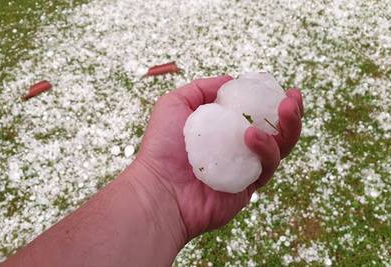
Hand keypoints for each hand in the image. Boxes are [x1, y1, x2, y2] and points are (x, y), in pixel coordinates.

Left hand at [134, 76, 302, 240]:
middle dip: (290, 114)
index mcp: (224, 129)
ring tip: (284, 109)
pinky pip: (267, 167)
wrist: (159, 188)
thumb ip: (203, 89)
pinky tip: (251, 135)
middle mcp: (237, 148)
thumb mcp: (175, 104)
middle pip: (275, 131)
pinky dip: (265, 148)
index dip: (269, 100)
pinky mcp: (248, 187)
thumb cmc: (163, 146)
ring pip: (278, 148)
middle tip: (293, 99)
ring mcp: (244, 168)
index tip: (280, 87)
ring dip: (286, 127)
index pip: (254, 114)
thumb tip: (231, 81)